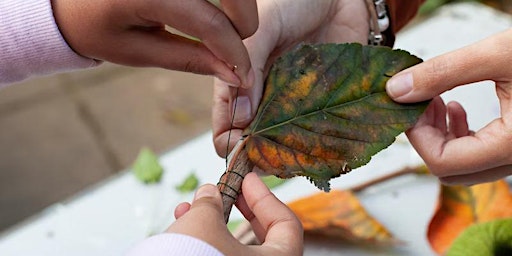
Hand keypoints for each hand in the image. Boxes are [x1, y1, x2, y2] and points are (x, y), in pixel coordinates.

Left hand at [50, 0, 256, 86]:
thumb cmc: (95, 27)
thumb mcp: (137, 51)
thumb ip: (189, 59)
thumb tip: (233, 73)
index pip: (209, 21)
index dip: (234, 51)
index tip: (244, 74)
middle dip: (244, 20)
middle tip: (237, 46)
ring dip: (238, 4)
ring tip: (225, 29)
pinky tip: (214, 13)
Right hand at [168, 172, 302, 254]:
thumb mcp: (204, 223)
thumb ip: (211, 203)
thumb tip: (210, 193)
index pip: (286, 224)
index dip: (266, 196)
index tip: (247, 179)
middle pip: (262, 238)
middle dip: (239, 209)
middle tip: (227, 191)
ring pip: (232, 250)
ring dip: (211, 223)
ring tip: (189, 207)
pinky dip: (201, 242)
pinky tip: (180, 224)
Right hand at [212, 0, 369, 156]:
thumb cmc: (295, 2)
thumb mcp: (263, 25)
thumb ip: (248, 61)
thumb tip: (239, 115)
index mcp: (239, 81)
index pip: (225, 125)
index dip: (229, 143)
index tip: (242, 149)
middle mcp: (263, 99)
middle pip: (254, 142)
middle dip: (259, 155)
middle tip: (271, 157)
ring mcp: (291, 105)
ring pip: (283, 145)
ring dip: (288, 155)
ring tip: (295, 152)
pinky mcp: (319, 107)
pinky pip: (315, 136)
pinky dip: (316, 147)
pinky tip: (320, 148)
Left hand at [386, 29, 511, 184]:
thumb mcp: (498, 54)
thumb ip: (443, 72)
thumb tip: (396, 90)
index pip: (444, 163)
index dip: (417, 135)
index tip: (408, 104)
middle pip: (451, 170)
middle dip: (426, 136)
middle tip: (418, 101)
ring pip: (465, 165)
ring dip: (441, 136)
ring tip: (436, 101)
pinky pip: (481, 155)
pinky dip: (460, 135)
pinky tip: (455, 107)